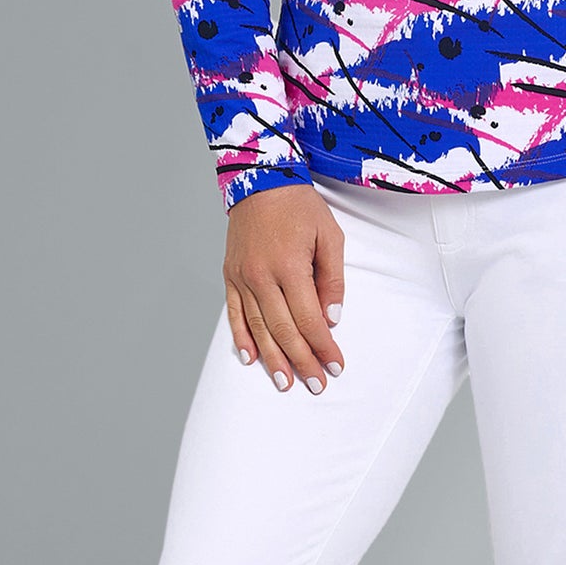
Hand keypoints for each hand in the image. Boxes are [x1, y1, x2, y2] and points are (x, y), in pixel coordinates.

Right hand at [223, 184, 346, 394]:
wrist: (260, 180)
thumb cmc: (300, 206)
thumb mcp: (329, 235)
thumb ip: (332, 278)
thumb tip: (332, 319)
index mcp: (289, 266)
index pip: (309, 319)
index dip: (323, 346)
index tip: (335, 365)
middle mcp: (261, 276)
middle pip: (283, 330)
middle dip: (301, 361)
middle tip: (316, 384)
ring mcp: (242, 277)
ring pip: (258, 328)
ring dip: (273, 359)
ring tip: (286, 383)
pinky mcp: (230, 275)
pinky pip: (235, 314)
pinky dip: (242, 339)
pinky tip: (252, 359)